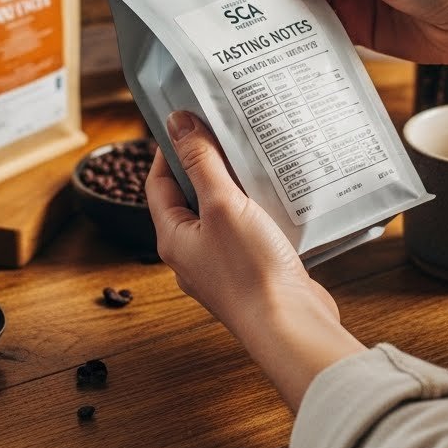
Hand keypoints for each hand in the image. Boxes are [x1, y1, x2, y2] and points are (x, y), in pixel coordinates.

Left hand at [146, 113, 364, 412]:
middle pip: (190, 198)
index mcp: (174, 237)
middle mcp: (192, 254)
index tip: (188, 123)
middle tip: (226, 135)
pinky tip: (279, 197)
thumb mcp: (222, 204)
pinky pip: (247, 233)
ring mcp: (222, 266)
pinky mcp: (252, 273)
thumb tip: (178, 122)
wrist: (289, 326)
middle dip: (207, 166)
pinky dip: (258, 211)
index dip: (169, 151)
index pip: (158, 184)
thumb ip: (201, 162)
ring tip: (255, 159)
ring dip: (236, 188)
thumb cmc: (250, 271)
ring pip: (222, 215)